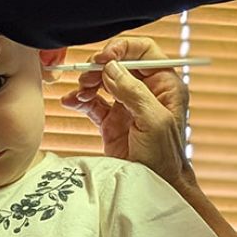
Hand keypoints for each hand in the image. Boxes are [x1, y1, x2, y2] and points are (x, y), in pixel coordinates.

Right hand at [61, 37, 189, 186]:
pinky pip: (92, 103)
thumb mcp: (154, 121)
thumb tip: (111, 66)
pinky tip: (70, 102)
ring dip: (87, 83)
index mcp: (165, 84)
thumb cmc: (165, 157)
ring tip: (79, 92)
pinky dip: (79, 100)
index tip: (104, 57)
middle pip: (119, 64)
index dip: (123, 48)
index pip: (144, 51)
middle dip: (100, 67)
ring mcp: (127, 107)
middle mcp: (146, 92)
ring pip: (103, 82)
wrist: (156, 187)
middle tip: (87, 77)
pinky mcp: (111, 122)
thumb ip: (133, 92)